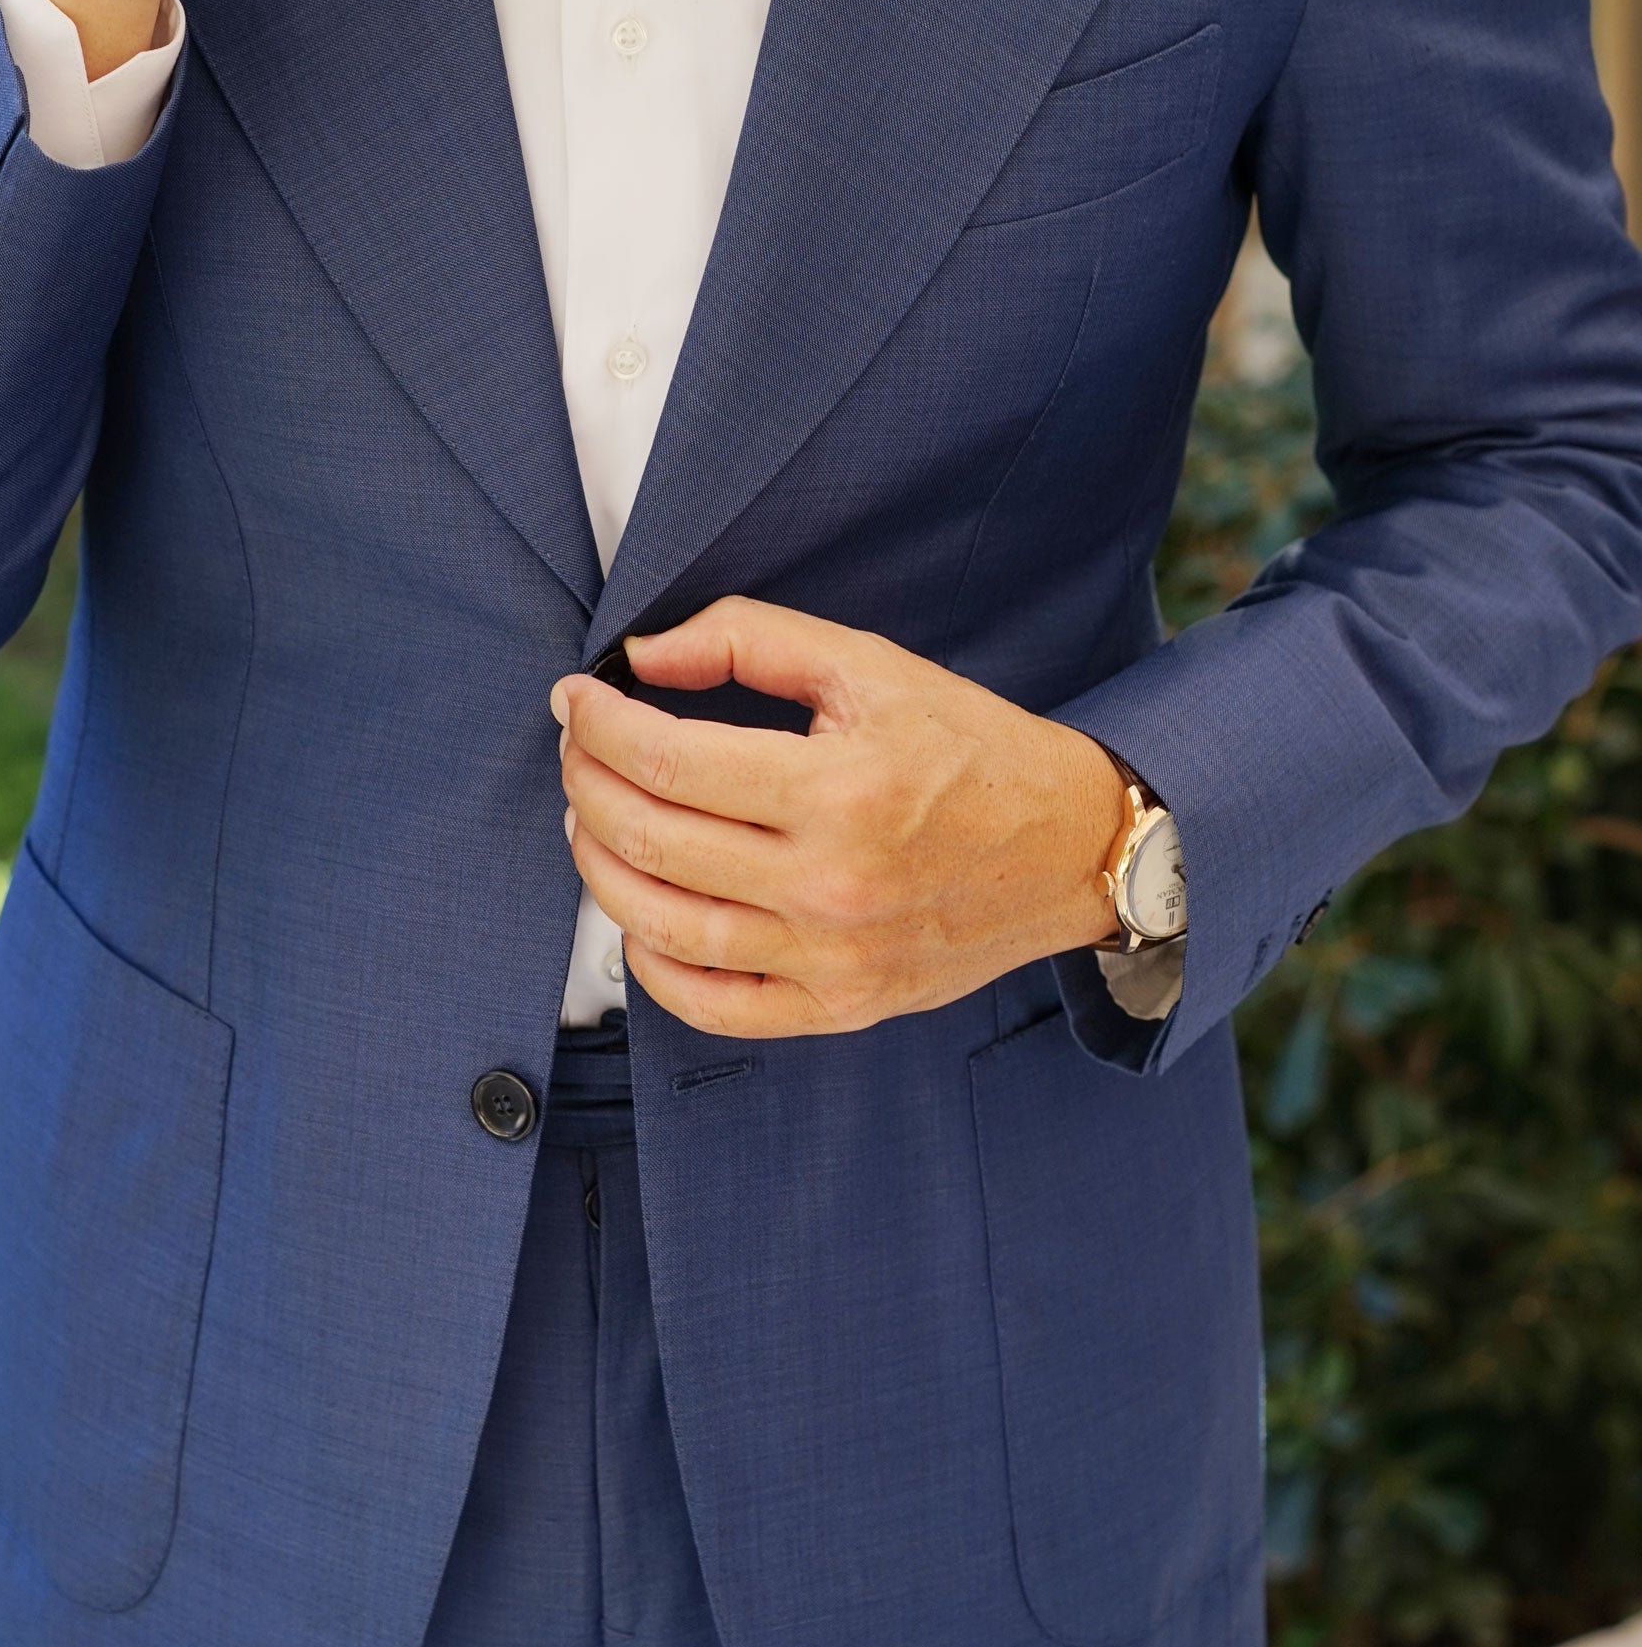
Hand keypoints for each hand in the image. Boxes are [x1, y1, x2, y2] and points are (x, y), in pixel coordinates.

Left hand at [550, 597, 1128, 1037]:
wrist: (1069, 849)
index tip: (577, 699)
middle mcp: (832, 883)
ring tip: (592, 821)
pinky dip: (650, 964)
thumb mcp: (871, 664)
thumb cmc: (971, 750)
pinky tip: (637, 914)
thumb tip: (646, 655)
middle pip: (653, 840)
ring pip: (664, 926)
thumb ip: (751, 640)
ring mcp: (832, 956)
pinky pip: (711, 1005)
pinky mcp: (838, 1005)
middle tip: (578, 750)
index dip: (598, 725)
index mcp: (840, 789)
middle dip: (587, 784)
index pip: (668, 760)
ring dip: (601, 867)